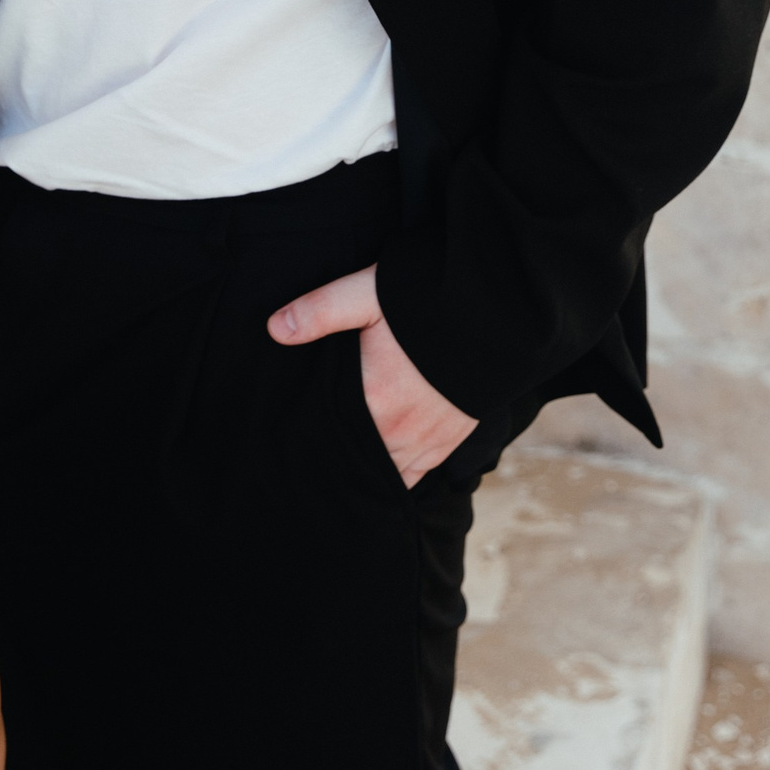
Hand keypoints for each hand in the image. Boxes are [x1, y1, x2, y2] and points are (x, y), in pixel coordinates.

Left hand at [267, 263, 477, 486]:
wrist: (495, 309)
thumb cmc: (428, 298)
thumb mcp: (367, 292)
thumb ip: (320, 311)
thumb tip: (274, 329)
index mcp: (373, 398)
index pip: (330, 436)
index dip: (310, 439)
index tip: (292, 439)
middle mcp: (399, 430)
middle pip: (355, 459)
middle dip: (334, 456)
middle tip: (309, 454)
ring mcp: (426, 440)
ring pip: (383, 473)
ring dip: (364, 467)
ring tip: (342, 461)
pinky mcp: (447, 441)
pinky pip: (414, 475)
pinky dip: (394, 476)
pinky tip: (378, 469)